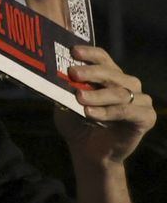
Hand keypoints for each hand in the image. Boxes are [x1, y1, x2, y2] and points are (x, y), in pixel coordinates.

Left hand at [56, 45, 154, 168]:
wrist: (87, 151)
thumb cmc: (76, 123)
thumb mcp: (65, 103)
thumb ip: (64, 89)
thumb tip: (56, 74)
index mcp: (109, 75)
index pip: (102, 58)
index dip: (89, 53)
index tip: (73, 51)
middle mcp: (127, 84)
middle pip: (111, 73)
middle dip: (91, 72)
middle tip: (73, 73)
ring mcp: (140, 100)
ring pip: (120, 93)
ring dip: (98, 95)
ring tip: (79, 98)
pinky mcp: (146, 117)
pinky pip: (128, 111)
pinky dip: (108, 112)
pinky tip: (90, 113)